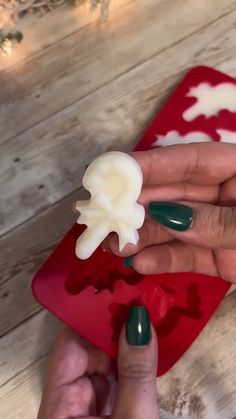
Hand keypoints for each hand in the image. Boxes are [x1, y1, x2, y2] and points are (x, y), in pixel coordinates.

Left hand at [37, 306, 158, 418]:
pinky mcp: (106, 414)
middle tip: (138, 298)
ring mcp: (87, 409)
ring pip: (105, 365)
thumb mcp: (133, 418)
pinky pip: (117, 381)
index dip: (90, 317)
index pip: (68, 348)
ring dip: (127, 343)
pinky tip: (148, 343)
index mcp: (58, 408)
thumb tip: (139, 321)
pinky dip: (133, 365)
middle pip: (88, 354)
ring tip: (147, 313)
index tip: (112, 290)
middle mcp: (68, 404)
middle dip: (114, 328)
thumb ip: (135, 373)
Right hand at [108, 143, 235, 282]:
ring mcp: (216, 227)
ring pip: (172, 227)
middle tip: (103, 214)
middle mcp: (222, 195)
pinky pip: (185, 256)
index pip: (189, 161)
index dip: (150, 165)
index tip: (113, 172)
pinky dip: (162, 260)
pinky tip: (141, 263)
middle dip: (137, 204)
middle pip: (172, 194)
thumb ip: (217, 221)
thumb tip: (167, 216)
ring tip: (116, 245)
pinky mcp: (217, 257)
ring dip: (142, 235)